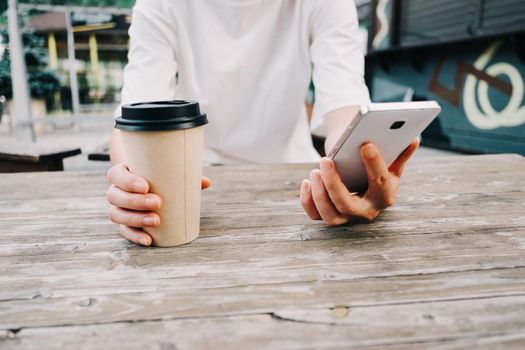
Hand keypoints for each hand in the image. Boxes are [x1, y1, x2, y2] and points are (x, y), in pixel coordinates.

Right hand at [106, 163, 210, 245]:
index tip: (146, 186)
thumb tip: (206, 183)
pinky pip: (125, 232)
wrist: (149, 188)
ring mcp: (118, 209)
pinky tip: (148, 240)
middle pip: (115, 196)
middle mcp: (116, 191)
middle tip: (158, 203)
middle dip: (135, 201)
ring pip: (117, 214)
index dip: (127, 181)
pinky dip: (135, 237)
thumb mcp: (168, 173)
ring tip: (157, 221)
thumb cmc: (159, 177)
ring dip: (136, 219)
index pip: (116, 175)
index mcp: (122, 173)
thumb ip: (185, 176)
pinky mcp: (124, 224)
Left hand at [300, 139, 419, 224]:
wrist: (363, 182)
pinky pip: (314, 214)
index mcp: (385, 197)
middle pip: (348, 205)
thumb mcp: (391, 163)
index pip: (380, 183)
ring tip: (315, 171)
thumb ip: (401, 153)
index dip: (374, 164)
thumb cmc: (377, 170)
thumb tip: (414, 138)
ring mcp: (347, 217)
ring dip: (319, 194)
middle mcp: (366, 211)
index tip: (365, 144)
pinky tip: (307, 181)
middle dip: (334, 184)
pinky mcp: (330, 215)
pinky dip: (308, 200)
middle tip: (325, 160)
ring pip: (330, 215)